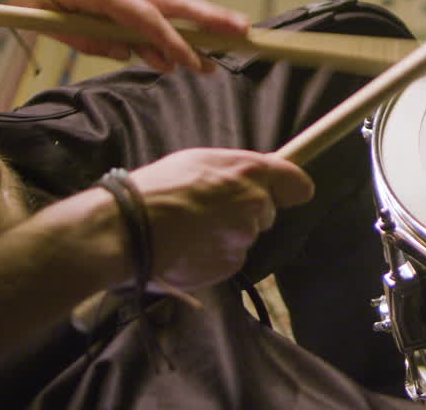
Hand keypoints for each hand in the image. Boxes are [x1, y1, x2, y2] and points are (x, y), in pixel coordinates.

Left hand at [0, 0, 248, 72]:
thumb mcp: (42, 16)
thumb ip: (84, 37)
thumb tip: (126, 53)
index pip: (140, 14)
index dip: (167, 39)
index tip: (190, 60)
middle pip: (170, 1)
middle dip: (208, 18)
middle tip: (243, 32)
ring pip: (166, 4)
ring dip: (196, 27)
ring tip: (220, 53)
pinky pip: (148, 10)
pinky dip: (166, 31)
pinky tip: (176, 56)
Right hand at [126, 148, 312, 290]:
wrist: (127, 229)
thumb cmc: (157, 189)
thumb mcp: (200, 161)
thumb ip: (237, 170)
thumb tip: (260, 177)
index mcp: (251, 172)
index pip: (297, 184)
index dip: (291, 190)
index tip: (287, 194)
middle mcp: (255, 204)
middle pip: (266, 213)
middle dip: (245, 213)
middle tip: (208, 210)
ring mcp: (244, 237)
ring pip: (244, 236)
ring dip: (226, 235)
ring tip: (190, 228)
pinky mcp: (231, 264)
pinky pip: (230, 258)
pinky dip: (214, 255)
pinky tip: (189, 247)